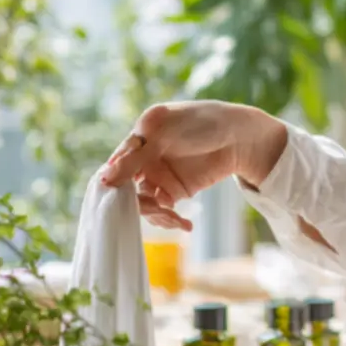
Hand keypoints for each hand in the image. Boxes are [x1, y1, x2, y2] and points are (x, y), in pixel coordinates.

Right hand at [101, 100, 286, 230]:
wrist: (240, 135)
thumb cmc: (202, 122)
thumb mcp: (164, 133)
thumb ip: (137, 155)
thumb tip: (104, 178)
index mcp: (137, 139)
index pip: (115, 166)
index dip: (114, 184)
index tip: (117, 199)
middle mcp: (143, 159)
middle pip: (125, 190)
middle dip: (135, 204)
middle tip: (154, 208)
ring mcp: (158, 176)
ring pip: (142, 204)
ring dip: (154, 215)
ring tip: (173, 218)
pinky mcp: (175, 191)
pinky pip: (162, 210)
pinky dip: (170, 220)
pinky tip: (185, 224)